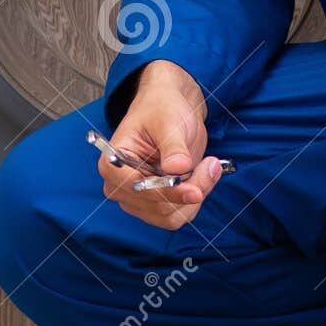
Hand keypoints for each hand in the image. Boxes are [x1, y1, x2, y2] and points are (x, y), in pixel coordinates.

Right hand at [97, 61, 225, 230]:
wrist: (172, 110)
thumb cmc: (163, 110)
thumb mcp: (169, 121)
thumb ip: (173, 147)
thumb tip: (178, 169)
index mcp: (113, 164)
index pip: (136, 190)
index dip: (165, 193)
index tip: (194, 190)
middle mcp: (121, 187)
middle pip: (157, 207)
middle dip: (189, 189)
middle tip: (212, 165)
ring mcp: (139, 199)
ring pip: (171, 216)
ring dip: (196, 194)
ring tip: (209, 166)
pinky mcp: (158, 203)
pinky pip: (180, 214)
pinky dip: (197, 197)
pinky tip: (204, 174)